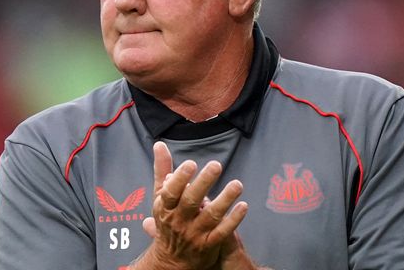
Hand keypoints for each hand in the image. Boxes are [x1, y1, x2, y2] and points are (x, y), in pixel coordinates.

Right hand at [133, 142, 248, 269]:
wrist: (170, 261)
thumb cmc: (167, 221)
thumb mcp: (160, 198)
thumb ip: (162, 170)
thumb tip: (159, 144)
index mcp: (165, 207)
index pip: (170, 193)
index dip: (179, 179)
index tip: (191, 164)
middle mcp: (179, 221)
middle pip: (191, 201)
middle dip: (203, 183)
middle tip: (216, 165)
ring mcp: (195, 234)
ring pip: (211, 216)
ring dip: (225, 199)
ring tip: (237, 184)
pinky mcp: (209, 244)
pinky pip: (223, 232)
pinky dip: (233, 219)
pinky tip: (244, 206)